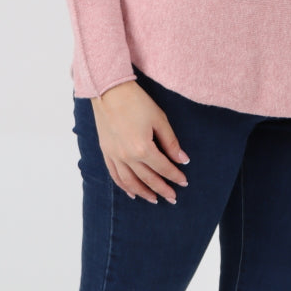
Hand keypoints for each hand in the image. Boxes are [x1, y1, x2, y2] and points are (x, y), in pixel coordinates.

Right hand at [90, 81, 189, 203]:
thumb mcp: (159, 119)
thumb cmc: (136, 102)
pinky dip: (124, 186)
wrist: (108, 91)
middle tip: (173, 197)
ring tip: (154, 199)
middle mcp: (127, 156)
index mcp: (142, 148)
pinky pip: (115, 175)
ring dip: (143, 192)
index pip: (163, 168)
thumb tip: (183, 160)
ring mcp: (114, 155)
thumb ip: (171, 142)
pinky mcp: (105, 152)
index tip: (184, 182)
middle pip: (148, 179)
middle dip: (162, 189)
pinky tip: (132, 193)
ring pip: (130, 182)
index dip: (175, 176)